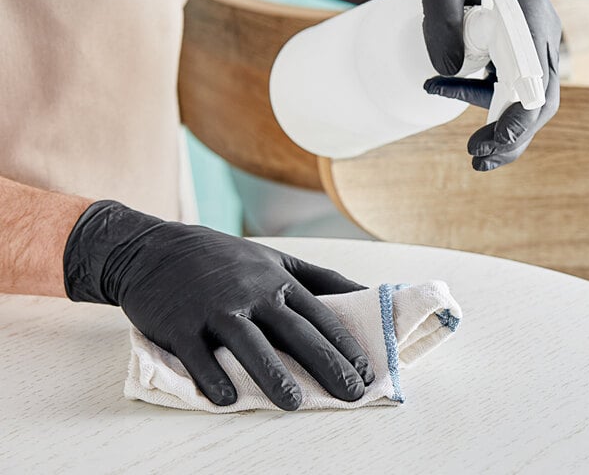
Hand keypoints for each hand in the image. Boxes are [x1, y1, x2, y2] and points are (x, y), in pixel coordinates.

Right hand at [63, 201, 373, 409]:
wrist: (155, 249)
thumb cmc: (223, 258)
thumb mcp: (272, 258)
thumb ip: (316, 276)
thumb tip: (365, 292)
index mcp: (275, 278)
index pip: (319, 314)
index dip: (346, 345)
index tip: (368, 372)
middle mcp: (249, 291)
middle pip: (294, 332)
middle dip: (327, 365)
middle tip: (352, 395)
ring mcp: (214, 307)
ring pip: (249, 343)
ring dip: (272, 375)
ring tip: (294, 403)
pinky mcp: (179, 323)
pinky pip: (198, 356)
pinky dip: (213, 378)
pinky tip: (228, 400)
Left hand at [418, 0, 560, 170]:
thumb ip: (441, 22)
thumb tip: (446, 71)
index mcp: (528, 18)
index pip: (537, 81)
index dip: (521, 118)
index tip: (497, 143)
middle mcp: (537, 35)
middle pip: (538, 100)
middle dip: (512, 137)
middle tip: (477, 161)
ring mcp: (527, 43)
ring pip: (525, 99)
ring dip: (501, 129)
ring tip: (474, 155)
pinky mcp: (511, 48)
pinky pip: (503, 84)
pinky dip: (479, 99)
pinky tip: (438, 88)